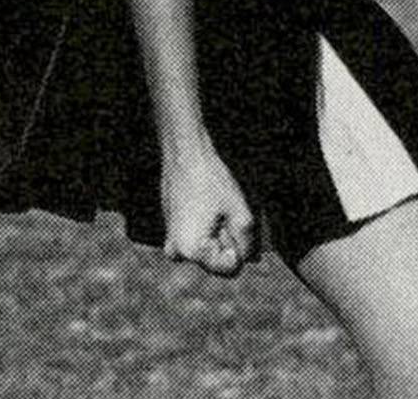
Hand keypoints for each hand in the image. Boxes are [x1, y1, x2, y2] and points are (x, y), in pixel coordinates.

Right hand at [160, 139, 257, 276]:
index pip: (229, 267)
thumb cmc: (212, 181)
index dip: (240, 247)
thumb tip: (248, 257)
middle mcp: (177, 249)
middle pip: (215, 258)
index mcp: (192, 251)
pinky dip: (201, 227)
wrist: (184, 150)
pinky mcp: (169, 222)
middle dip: (227, 240)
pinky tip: (204, 206)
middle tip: (225, 213)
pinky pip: (189, 235)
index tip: (234, 224)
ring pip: (204, 247)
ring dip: (215, 234)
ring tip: (216, 209)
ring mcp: (170, 236)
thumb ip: (247, 242)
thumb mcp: (240, 212)